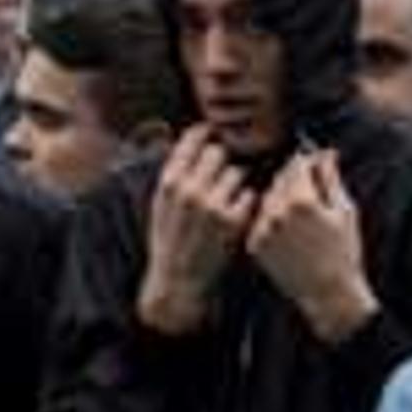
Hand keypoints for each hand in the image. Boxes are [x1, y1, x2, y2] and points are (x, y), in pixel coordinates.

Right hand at [139, 130, 258, 335]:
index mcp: (168, 182)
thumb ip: (176, 171)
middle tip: (220, 176)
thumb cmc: (170, 238)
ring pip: (237, 172)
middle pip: (219, 151)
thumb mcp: (161, 202)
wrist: (179, 278)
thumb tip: (195, 138)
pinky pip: (250, 195)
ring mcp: (212, 205)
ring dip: (236, 183)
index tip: (213, 134)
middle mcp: (189, 190)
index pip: (193, 138)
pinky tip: (237, 214)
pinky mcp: (234, 221)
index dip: (206, 133)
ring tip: (226, 200)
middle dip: (223, 161)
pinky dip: (247, 202)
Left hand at [245, 149, 375, 344]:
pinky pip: (260, 219)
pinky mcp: (254, 244)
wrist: (327, 293)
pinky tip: (290, 228)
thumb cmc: (344, 252)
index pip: (299, 164)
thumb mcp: (345, 211)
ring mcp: (262, 229)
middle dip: (295, 176)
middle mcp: (276, 212)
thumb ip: (331, 178)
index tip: (317, 161)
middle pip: (280, 178)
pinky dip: (272, 217)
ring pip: (268, 197)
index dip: (309, 160)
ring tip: (302, 209)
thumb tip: (325, 154)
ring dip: (282, 195)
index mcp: (302, 200)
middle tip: (311, 183)